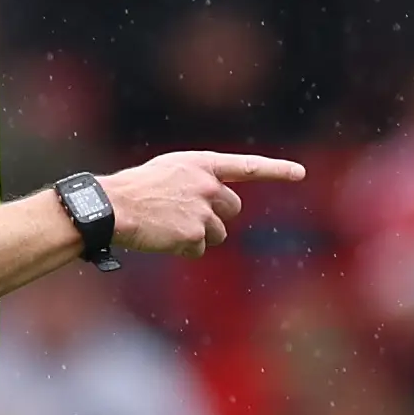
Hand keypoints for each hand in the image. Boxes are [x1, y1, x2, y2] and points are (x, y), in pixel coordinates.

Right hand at [103, 150, 308, 256]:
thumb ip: (196, 180)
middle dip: (215, 217)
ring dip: (199, 235)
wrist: (113, 207)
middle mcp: (208, 185)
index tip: (300, 173)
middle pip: (232, 209)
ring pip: (218, 234)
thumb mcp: (169, 172)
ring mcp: (203, 210)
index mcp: (201, 164)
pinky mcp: (195, 234)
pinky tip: (163, 238)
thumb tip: (215, 203)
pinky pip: (198, 250)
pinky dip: (183, 249)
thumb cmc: (135, 189)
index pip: (248, 167)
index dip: (276, 170)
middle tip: (185, 216)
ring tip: (168, 226)